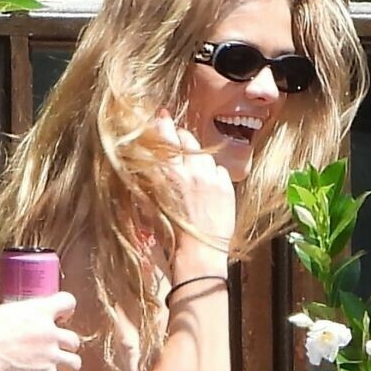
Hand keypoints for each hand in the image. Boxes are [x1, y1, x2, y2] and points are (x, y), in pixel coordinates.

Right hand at [157, 110, 235, 256]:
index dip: (162, 124)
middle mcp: (191, 172)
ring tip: (192, 171)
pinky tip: (205, 188)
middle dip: (180, 139)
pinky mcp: (226, 187)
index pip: (165, 139)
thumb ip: (149, 183)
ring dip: (196, 158)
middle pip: (187, 141)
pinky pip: (218, 171)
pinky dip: (211, 175)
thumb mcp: (150, 208)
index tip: (161, 115)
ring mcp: (211, 178)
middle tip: (176, 143)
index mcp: (169, 175)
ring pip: (204, 154)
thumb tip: (144, 168)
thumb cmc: (169, 238)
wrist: (198, 255)